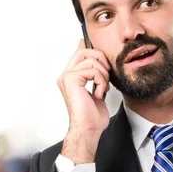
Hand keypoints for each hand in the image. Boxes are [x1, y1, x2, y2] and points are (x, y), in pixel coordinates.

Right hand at [57, 39, 111, 163]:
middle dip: (101, 60)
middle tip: (106, 76)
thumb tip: (99, 65)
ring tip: (103, 89)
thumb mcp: (98, 91)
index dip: (87, 47)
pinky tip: (98, 93)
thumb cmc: (92, 116)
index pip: (78, 55)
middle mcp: (66, 76)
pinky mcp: (71, 79)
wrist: (88, 129)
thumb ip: (97, 78)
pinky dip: (101, 81)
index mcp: (71, 78)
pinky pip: (93, 70)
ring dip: (104, 75)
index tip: (87, 42)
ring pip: (92, 61)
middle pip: (84, 52)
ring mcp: (67, 77)